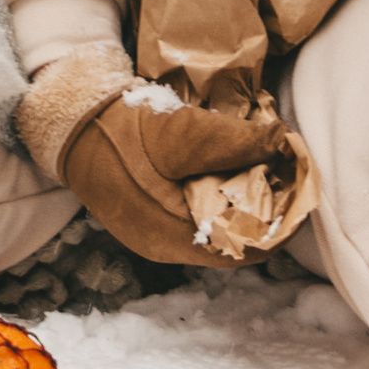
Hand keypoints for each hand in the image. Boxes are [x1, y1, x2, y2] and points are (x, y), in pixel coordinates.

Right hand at [18, 48, 302, 270]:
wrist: (67, 115)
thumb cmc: (118, 131)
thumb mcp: (180, 132)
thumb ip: (234, 141)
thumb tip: (283, 141)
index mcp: (168, 238)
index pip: (240, 253)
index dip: (276, 228)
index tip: (301, 196)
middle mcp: (161, 241)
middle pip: (228, 239)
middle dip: (263, 209)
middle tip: (290, 175)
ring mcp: (151, 225)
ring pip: (212, 221)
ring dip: (241, 196)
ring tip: (267, 165)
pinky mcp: (146, 204)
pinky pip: (194, 206)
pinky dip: (218, 187)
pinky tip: (230, 159)